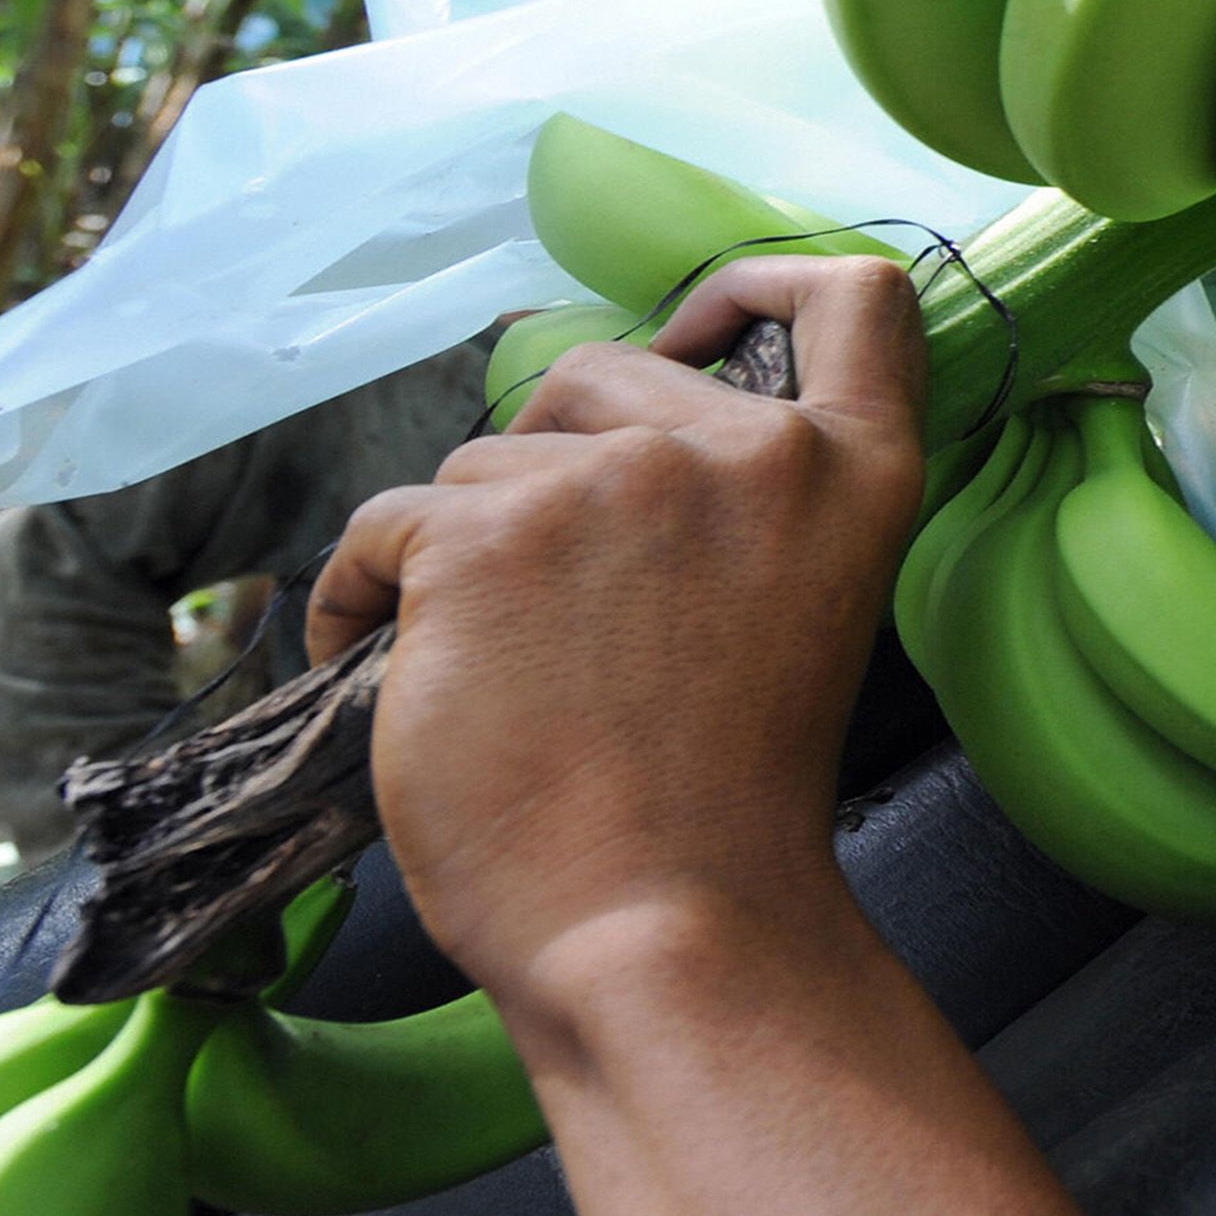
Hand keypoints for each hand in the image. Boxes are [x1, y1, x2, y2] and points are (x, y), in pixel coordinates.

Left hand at [315, 251, 929, 1002]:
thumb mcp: (798, 611)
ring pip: (481, 459)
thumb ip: (747, 510)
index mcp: (855, 472)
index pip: (855, 295)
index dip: (758, 286)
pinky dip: (360, 599)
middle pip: (605, 373)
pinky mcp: (485, 535)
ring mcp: (617, 482)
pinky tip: (380, 671)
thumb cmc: (720, 807)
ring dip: (455, 549)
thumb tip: (604, 448)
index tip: (696, 334)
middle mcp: (749, 451)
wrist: (662, 928)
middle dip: (547, 461)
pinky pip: (383, 526)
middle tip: (543, 596)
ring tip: (479, 671)